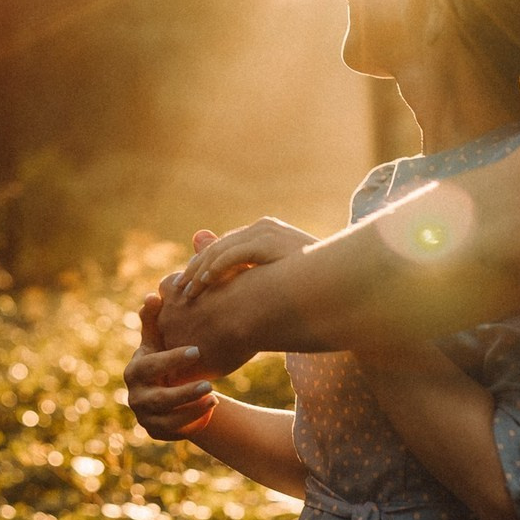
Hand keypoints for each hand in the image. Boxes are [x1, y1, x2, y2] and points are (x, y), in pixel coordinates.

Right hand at [124, 292, 218, 438]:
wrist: (164, 386)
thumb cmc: (162, 356)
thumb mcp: (158, 339)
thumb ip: (154, 320)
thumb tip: (153, 295)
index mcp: (134, 371)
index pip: (150, 366)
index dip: (172, 360)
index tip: (197, 351)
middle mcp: (135, 396)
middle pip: (159, 399)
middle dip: (184, 393)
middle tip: (210, 384)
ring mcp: (144, 417)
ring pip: (167, 421)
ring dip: (192, 411)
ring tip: (215, 399)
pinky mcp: (155, 432)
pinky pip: (175, 433)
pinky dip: (193, 424)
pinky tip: (210, 411)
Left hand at [161, 219, 317, 303]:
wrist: (341, 283)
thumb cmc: (310, 285)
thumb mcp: (272, 279)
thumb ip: (247, 270)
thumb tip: (226, 282)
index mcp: (265, 233)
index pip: (224, 247)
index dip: (202, 266)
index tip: (186, 288)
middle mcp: (264, 228)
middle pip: (218, 246)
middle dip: (195, 268)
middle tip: (178, 291)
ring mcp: (267, 232)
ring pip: (221, 249)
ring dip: (200, 270)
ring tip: (187, 291)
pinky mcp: (268, 242)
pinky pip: (233, 255)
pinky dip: (215, 268)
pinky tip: (204, 283)